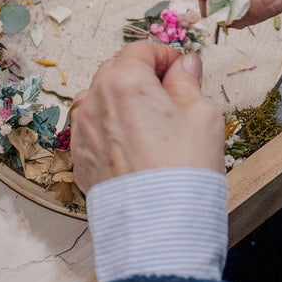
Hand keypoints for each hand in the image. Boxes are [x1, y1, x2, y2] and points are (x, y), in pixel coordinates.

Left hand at [71, 42, 223, 193]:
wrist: (158, 230)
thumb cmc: (183, 171)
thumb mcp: (202, 116)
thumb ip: (188, 83)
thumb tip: (184, 66)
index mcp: (124, 81)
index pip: (140, 51)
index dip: (164, 55)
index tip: (180, 69)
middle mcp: (95, 100)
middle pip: (116, 71)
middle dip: (141, 75)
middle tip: (170, 92)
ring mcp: (83, 130)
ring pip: (100, 99)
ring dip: (122, 100)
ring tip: (150, 121)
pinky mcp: (80, 157)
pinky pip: (93, 129)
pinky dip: (110, 127)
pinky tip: (135, 145)